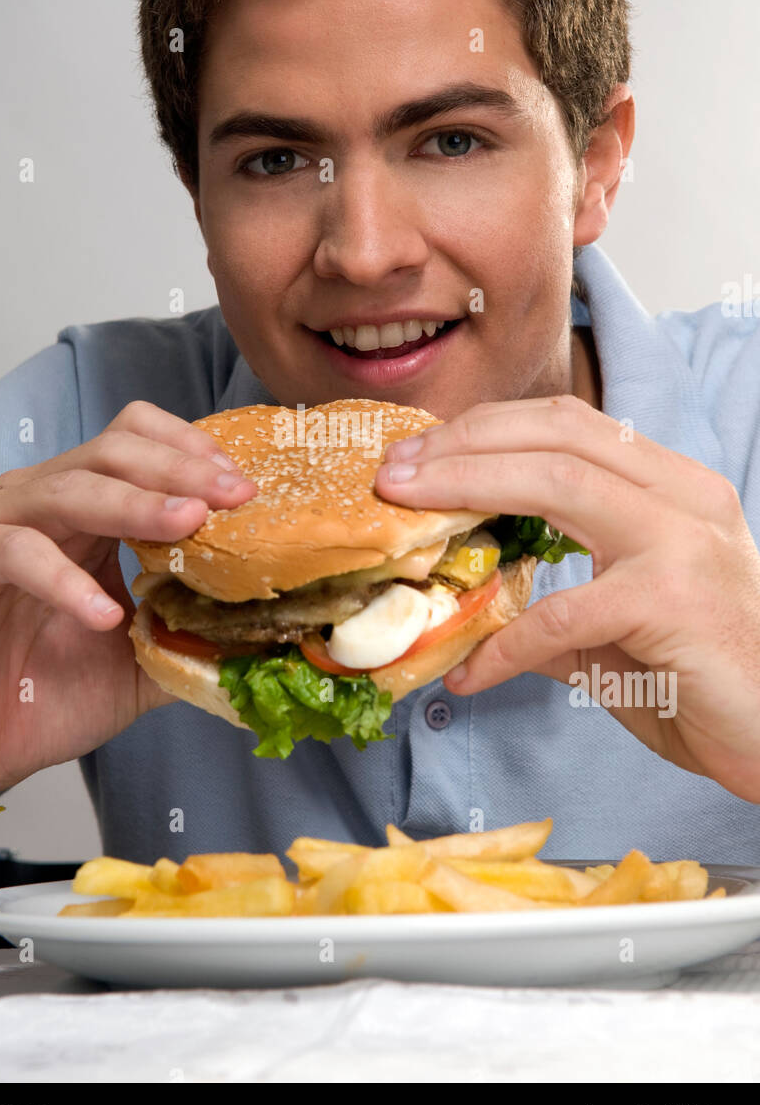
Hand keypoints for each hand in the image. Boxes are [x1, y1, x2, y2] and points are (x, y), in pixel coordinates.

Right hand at [0, 401, 256, 806]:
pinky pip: (14, 550)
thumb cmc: (44, 698)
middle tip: (234, 496)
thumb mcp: (143, 663)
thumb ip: (196, 634)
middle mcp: (37, 500)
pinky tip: (104, 614)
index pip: (139, 443)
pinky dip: (65, 578)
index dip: (193, 453)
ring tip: (188, 524)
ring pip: (70, 487)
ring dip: (136, 504)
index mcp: (84, 511)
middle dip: (181, 469)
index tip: (247, 489)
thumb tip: (272, 631)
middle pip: (113, 450)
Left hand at [375, 393, 759, 802]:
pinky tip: (469, 673)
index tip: (420, 451)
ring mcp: (682, 543)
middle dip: (464, 442)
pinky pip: (561, 613)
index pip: (571, 425)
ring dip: (468, 486)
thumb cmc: (709, 679)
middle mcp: (683, 497)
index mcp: (672, 487)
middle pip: (558, 433)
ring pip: (559, 483)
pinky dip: (504, 644)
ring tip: (407, 509)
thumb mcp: (627, 624)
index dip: (488, 428)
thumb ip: (560, 605)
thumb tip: (477, 613)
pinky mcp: (672, 602)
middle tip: (395, 469)